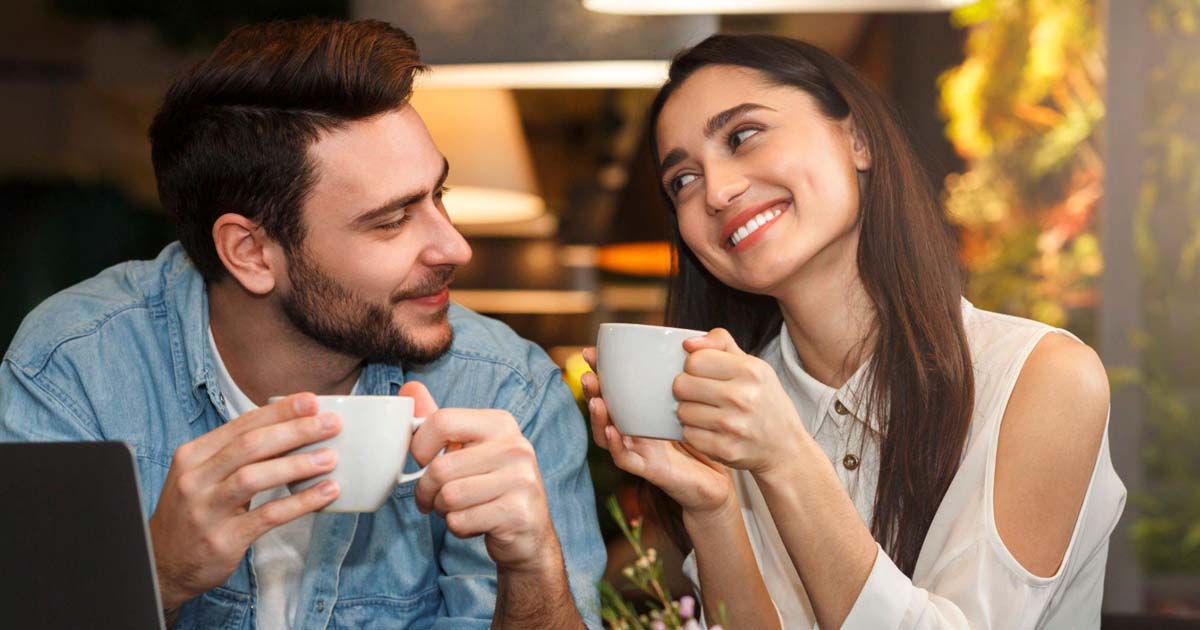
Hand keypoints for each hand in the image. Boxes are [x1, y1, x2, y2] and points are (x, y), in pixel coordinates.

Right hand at [149, 393, 341, 609]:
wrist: (163, 564)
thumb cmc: (195, 512)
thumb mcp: (204, 475)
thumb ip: (238, 454)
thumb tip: (291, 428)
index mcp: (193, 455)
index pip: (241, 424)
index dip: (279, 411)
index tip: (312, 401)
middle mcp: (195, 479)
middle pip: (250, 445)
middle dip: (294, 430)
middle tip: (330, 424)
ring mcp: (206, 510)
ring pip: (255, 477)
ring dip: (297, 465)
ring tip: (330, 458)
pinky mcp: (223, 539)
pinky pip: (267, 515)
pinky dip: (300, 502)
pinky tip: (325, 493)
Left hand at [400, 382, 561, 575]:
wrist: (529, 531)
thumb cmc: (491, 486)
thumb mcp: (468, 449)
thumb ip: (440, 422)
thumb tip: (410, 387)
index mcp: (500, 424)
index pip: (442, 421)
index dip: (419, 446)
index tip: (421, 462)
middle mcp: (515, 446)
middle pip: (441, 467)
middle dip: (427, 491)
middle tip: (433, 499)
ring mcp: (520, 480)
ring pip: (449, 497)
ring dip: (443, 511)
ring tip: (460, 509)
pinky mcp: (517, 512)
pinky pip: (461, 521)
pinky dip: (458, 528)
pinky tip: (475, 523)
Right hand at [581, 347, 732, 516]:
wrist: (720, 477)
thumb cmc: (706, 437)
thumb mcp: (697, 402)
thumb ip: (691, 376)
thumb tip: (691, 341)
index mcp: (641, 412)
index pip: (613, 390)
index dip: (599, 372)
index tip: (590, 353)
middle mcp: (634, 430)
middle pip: (604, 410)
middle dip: (592, 392)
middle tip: (588, 375)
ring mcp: (638, 450)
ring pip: (607, 434)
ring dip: (599, 418)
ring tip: (596, 400)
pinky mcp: (647, 469)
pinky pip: (625, 458)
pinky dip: (616, 445)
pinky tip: (613, 430)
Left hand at [672, 328, 806, 475]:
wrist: (785, 447)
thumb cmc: (764, 401)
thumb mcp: (753, 365)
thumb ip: (721, 344)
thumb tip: (687, 343)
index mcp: (750, 370)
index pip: (694, 360)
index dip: (694, 367)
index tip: (703, 374)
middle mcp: (742, 397)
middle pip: (681, 385)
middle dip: (687, 390)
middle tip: (701, 395)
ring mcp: (733, 425)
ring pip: (682, 411)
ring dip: (690, 413)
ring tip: (708, 414)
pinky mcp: (724, 449)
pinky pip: (688, 435)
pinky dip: (695, 433)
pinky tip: (712, 431)